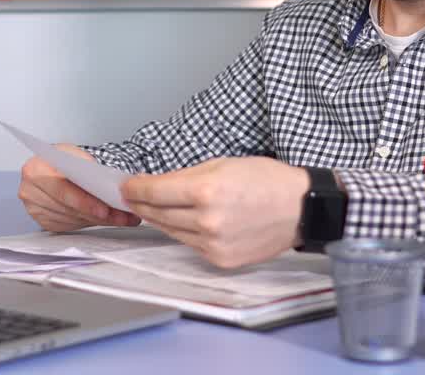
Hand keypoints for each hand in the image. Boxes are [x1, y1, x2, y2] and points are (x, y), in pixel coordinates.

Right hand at [18, 144, 141, 231]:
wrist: (55, 166)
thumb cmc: (65, 160)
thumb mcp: (76, 155)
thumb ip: (88, 170)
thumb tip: (108, 188)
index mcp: (35, 170)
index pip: (62, 191)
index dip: (84, 202)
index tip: (105, 210)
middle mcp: (30, 191)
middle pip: (69, 209)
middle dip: (99, 214)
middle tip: (123, 216)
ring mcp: (35, 209)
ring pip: (72, 220)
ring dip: (98, 220)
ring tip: (122, 218)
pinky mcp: (43, 221)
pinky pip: (70, 226)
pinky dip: (89, 222)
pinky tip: (104, 219)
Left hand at [122, 157, 310, 268]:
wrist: (301, 208)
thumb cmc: (266, 180)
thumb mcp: (222, 164)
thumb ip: (185, 177)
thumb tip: (156, 185)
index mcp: (206, 191)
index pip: (155, 192)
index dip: (135, 188)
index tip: (124, 186)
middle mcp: (206, 221)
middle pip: (159, 214)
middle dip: (142, 203)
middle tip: (130, 196)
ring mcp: (213, 244)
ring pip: (172, 231)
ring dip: (159, 219)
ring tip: (150, 209)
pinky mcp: (221, 259)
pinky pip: (191, 244)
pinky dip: (183, 233)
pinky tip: (181, 222)